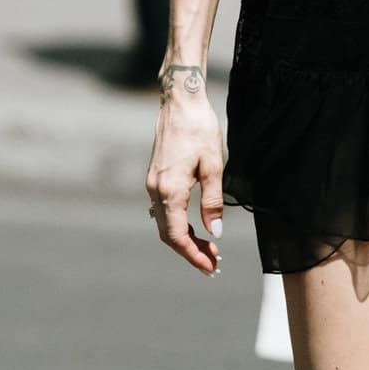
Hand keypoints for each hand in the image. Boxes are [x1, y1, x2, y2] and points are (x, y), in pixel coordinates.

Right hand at [146, 72, 224, 274]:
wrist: (180, 102)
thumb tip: (216, 231)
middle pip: (169, 234)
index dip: (194, 255)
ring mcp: (152, 184)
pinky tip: (195, 226)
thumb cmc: (199, 130)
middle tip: (214, 262)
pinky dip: (178, 225)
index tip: (211, 267)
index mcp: (169, 190)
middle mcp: (155, 190)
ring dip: (185, 239)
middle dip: (190, 252)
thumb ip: (213, 201)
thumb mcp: (213, 166)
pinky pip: (163, 211)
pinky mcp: (155, 177)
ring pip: (165, 224)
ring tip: (209, 247)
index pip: (178, 236)